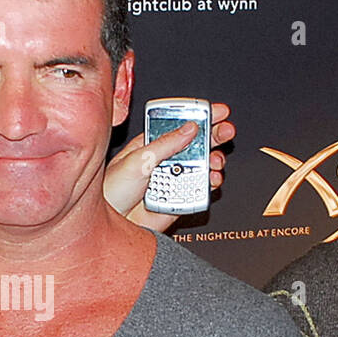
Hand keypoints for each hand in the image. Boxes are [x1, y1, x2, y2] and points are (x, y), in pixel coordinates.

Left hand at [104, 101, 234, 231]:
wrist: (110, 225)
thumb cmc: (110, 191)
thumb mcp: (137, 160)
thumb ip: (165, 144)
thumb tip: (190, 127)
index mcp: (151, 144)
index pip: (180, 125)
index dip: (201, 116)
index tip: (219, 111)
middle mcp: (165, 161)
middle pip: (197, 143)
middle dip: (215, 135)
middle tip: (227, 131)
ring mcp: (173, 180)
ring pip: (203, 167)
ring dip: (215, 161)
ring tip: (216, 161)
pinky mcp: (179, 200)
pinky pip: (200, 190)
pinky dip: (211, 185)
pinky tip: (212, 179)